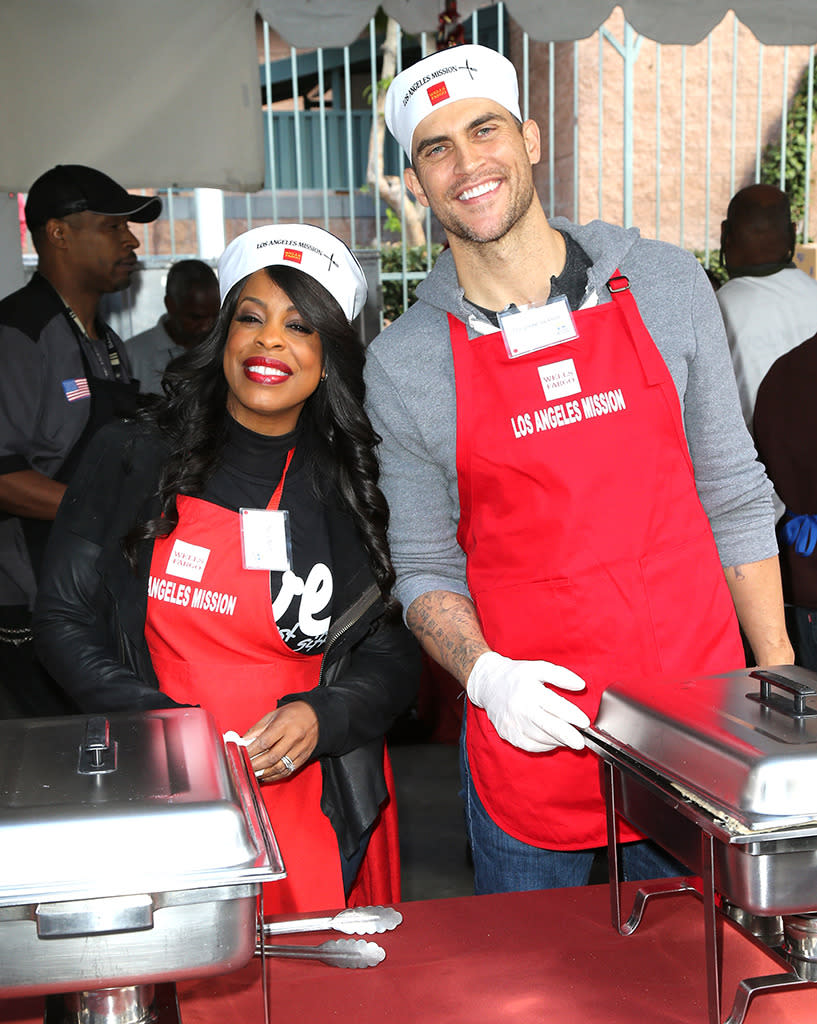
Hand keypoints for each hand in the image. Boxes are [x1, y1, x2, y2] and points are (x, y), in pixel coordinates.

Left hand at [242, 701, 318, 780]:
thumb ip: (258, 729)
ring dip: (264, 773)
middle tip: (245, 766)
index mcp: (285, 725)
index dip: (251, 750)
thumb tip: (244, 741)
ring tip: (253, 773)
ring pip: (280, 767)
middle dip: (255, 765)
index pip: (264, 742)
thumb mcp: (273, 715)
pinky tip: (266, 775)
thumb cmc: (294, 713)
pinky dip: (275, 776)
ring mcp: (300, 749)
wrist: (317, 715)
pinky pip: (288, 771)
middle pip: (271, 757)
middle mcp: (294, 738)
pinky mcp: (304, 757)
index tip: (241, 754)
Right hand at [466, 651, 588, 752]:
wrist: (488, 683)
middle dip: (567, 736)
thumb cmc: (516, 675)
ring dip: (558, 740)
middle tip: (580, 742)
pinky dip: (545, 746)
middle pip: (548, 726)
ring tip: (570, 739)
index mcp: (530, 690)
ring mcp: (513, 724)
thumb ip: (561, 675)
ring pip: (541, 738)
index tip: (584, 722)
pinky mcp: (508, 734)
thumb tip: (580, 685)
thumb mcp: (538, 668)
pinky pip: (530, 746)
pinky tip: (553, 741)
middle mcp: (520, 708)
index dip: (572, 715)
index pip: (555, 705)